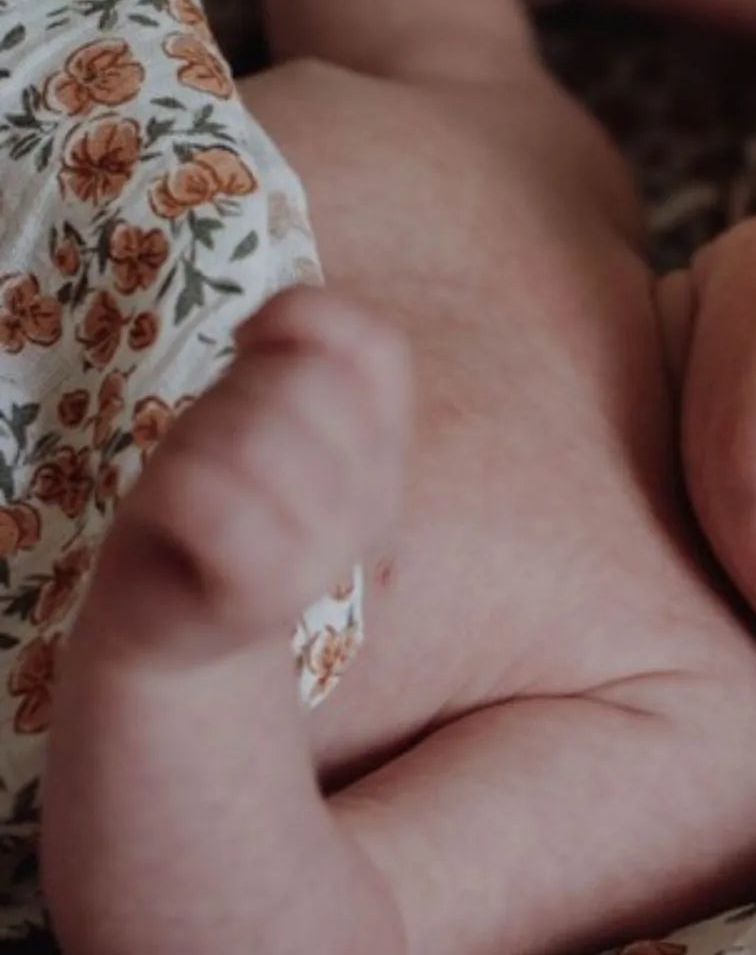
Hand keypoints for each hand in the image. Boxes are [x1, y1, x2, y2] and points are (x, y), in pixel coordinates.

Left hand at [80, 285, 411, 678]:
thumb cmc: (217, 507)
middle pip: (304, 384)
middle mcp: (375, 497)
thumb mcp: (259, 417)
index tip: (251, 347)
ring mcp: (329, 549)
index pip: (377, 347)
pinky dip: (170, 493)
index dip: (306, 319)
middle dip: (231, 394)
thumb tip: (269, 318)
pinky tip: (168, 516)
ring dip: (191, 446)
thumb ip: (287, 358)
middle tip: (210, 446)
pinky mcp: (268, 592)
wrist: (176, 636)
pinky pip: (213, 502)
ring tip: (190, 483)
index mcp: (388, 448)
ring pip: (253, 437)